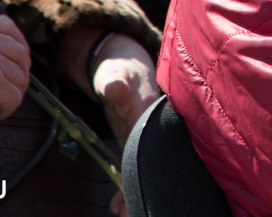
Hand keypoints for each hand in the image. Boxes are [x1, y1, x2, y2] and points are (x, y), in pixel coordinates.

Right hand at [0, 14, 30, 129]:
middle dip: (18, 73)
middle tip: (6, 90)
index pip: (6, 25)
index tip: (17, 60)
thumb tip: (10, 44)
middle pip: (19, 52)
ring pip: (19, 77)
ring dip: (8, 95)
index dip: (18, 44)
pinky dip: (3, 110)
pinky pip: (14, 98)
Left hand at [92, 34, 158, 216]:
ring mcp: (148, 138)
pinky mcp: (138, 145)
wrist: (121, 70)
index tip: (141, 183)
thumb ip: (114, 82)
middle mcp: (157, 127)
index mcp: (154, 111)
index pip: (153, 141)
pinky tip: (117, 203)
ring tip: (123, 212)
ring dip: (134, 192)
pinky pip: (135, 168)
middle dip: (146, 186)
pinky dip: (127, 186)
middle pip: (155, 160)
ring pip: (146, 169)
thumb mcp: (114, 73)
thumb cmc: (119, 69)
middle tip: (131, 211)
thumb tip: (115, 88)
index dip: (148, 164)